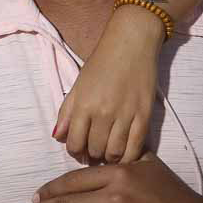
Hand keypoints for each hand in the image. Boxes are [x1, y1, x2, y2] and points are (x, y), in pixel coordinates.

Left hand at [53, 4, 162, 163]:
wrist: (131, 44)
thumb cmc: (102, 63)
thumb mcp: (78, 85)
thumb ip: (67, 112)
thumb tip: (58, 137)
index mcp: (84, 105)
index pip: (75, 143)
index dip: (75, 152)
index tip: (79, 151)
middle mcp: (103, 113)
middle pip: (95, 150)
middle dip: (92, 155)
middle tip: (94, 153)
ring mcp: (125, 115)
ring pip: (115, 152)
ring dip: (109, 158)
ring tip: (108, 153)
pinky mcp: (145, 116)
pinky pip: (136, 147)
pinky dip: (129, 156)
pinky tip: (125, 155)